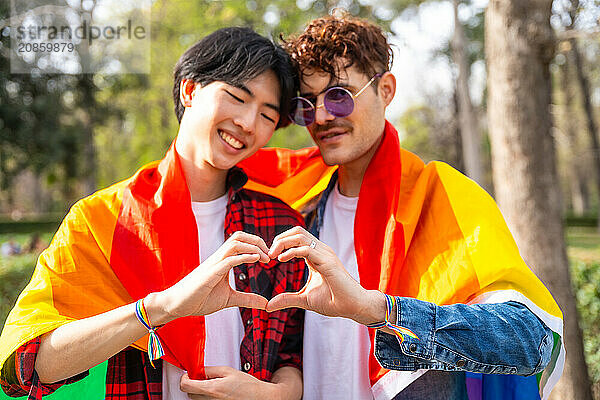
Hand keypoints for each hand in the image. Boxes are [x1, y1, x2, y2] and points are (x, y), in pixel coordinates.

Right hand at [149, 231, 269, 324]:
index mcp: (223, 260)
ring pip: (235, 243)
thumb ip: (247, 299)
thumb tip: (265, 303)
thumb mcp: (229, 299)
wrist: (177, 305)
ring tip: (266, 257)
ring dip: (253, 247)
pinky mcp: (210, 273)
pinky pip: (229, 259)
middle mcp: (219, 257)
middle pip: (239, 236)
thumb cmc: (200, 299)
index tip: (269, 257)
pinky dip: (244, 257)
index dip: (257, 244)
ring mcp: (214, 263)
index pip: (241, 242)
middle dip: (257, 241)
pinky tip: (256, 259)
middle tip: (271, 254)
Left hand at [180, 367, 282, 399]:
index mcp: (212, 389)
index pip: (186, 386)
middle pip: (189, 394)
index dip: (184, 378)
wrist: (259, 398)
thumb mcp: (228, 371)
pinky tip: (218, 393)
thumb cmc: (247, 385)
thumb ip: (210, 370)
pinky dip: (207, 398)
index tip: (189, 374)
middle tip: (203, 378)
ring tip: (213, 386)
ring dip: (200, 392)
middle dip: (193, 384)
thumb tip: (197, 370)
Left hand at [266, 226, 385, 324]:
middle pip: (296, 231)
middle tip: (268, 254)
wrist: (354, 307)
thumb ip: (287, 299)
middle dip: (279, 239)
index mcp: (316, 255)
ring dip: (282, 242)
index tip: (269, 257)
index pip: (296, 237)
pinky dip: (291, 251)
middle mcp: (320, 250)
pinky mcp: (327, 261)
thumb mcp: (304, 299)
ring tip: (273, 255)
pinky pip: (305, 249)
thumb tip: (268, 306)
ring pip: (299, 234)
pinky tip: (281, 259)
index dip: (280, 243)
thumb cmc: (334, 301)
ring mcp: (324, 253)